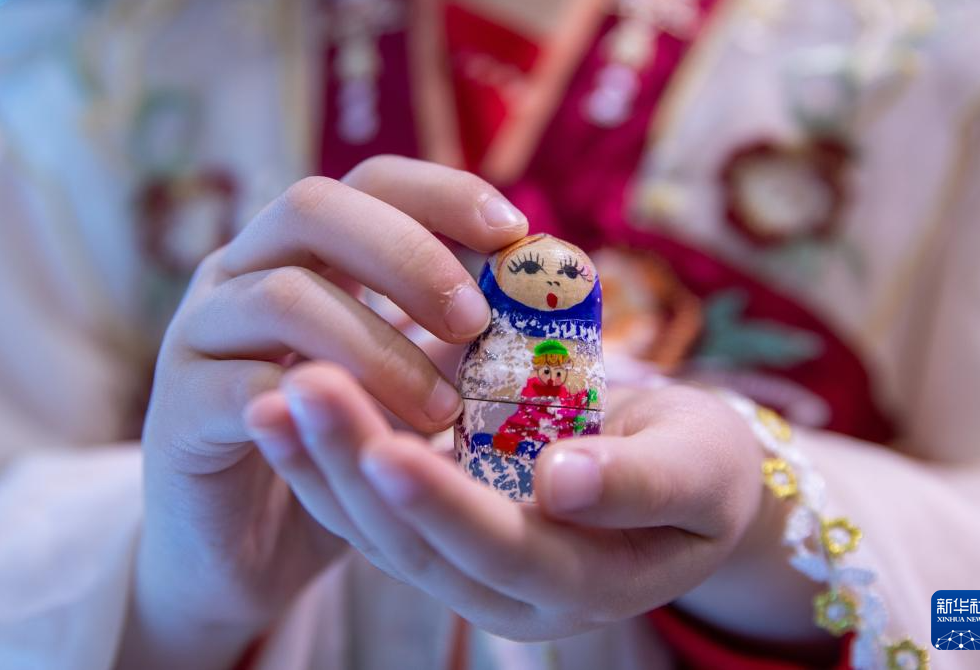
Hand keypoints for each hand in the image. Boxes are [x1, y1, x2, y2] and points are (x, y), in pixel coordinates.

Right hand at [117, 157, 528, 669]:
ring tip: (444, 411)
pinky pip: (246, 385)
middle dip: (408, 256)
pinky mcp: (180, 406)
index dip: (443, 192)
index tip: (512, 231)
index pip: (371, 182)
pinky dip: (323, 407)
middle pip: (314, 207)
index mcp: (306, 253)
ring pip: (282, 296)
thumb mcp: (411, 381)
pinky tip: (374, 442)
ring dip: (378, 346)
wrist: (246, 545)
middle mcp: (244, 271)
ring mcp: (203, 332)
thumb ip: (456, 339)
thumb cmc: (341, 448)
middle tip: (472, 321)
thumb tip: (541, 303)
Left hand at [242, 370, 768, 641]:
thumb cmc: (703, 465)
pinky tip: (287, 407)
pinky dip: (328, 461)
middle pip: (418, 543)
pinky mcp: (441, 528)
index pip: (499, 549)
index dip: (442, 503)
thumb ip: (642, 484)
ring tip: (276, 395)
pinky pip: (373, 506)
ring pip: (379, 530)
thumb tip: (565, 484)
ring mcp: (467, 564)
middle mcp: (509, 591)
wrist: (679, 473)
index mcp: (581, 581)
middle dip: (355, 469)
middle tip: (303, 388)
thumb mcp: (700, 469)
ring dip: (323, 466)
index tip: (385, 445)